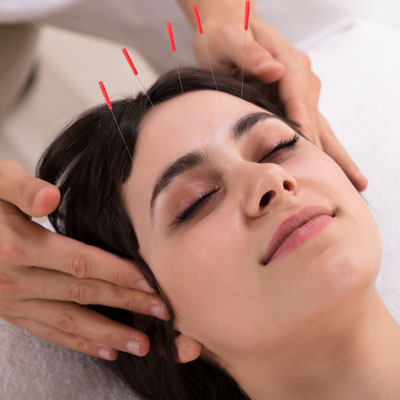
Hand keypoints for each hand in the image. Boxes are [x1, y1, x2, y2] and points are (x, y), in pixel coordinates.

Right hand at [0, 160, 168, 359]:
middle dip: (127, 304)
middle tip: (163, 314)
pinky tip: (104, 350)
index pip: (81, 263)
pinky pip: (48, 332)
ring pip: (70, 321)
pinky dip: (78, 343)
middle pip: (84, 293)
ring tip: (141, 344)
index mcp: (18, 246)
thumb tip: (51, 198)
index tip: (151, 283)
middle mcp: (17, 279)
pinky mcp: (10, 312)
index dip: (118, 273)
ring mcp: (12, 301)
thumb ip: (23, 189)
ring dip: (108, 334)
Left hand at [191, 5, 367, 191]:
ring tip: (356, 183)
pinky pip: (314, 129)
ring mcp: (302, 93)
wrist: (228, 34)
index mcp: (289, 62)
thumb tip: (275, 71)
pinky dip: (325, 150)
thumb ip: (249, 54)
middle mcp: (302, 79)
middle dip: (327, 152)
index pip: (299, 99)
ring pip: (322, 128)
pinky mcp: (297, 104)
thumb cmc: (225, 38)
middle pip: (316, 119)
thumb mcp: (229, 40)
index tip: (309, 155)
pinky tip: (337, 169)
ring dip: (337, 156)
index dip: (304, 127)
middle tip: (341, 184)